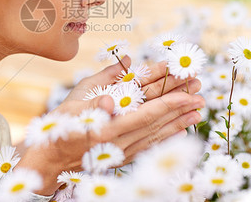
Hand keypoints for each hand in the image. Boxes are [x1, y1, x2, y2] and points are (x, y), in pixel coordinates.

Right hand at [16, 56, 204, 194]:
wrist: (50, 160)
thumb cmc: (58, 129)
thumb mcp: (72, 107)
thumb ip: (95, 98)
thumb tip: (114, 90)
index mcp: (108, 129)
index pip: (146, 113)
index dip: (168, 101)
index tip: (186, 91)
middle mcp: (120, 143)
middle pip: (157, 123)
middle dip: (180, 108)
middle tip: (201, 93)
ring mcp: (123, 152)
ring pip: (157, 135)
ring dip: (179, 122)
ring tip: (198, 110)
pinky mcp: (122, 157)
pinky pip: (150, 146)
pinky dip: (167, 138)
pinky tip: (180, 131)